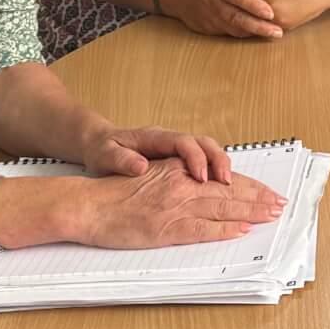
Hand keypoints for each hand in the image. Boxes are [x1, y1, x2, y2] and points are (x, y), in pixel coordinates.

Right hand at [80, 157, 286, 249]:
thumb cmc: (116, 193)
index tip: (267, 191)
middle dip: (259, 198)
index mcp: (179, 170)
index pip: (223, 178)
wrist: (89, 205)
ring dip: (251, 212)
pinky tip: (240, 231)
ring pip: (223, 207)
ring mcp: (175, 207)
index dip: (249, 185)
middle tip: (280, 204)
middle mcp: (182, 184)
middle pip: (230, 191)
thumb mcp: (153, 176)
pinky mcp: (167, 228)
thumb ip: (179, 178)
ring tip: (271, 215)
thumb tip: (206, 187)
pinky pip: (202, 229)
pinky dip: (224, 230)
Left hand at [82, 126, 231, 184]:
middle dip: (219, 161)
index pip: (183, 142)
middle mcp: (170, 140)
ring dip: (221, 168)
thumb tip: (140, 165)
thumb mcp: (104, 155)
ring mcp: (177, 150)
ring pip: (209, 152)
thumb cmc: (103, 150)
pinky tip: (223, 191)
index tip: (201, 176)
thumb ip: (121, 159)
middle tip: (227, 182)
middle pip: (204, 143)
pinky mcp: (179, 162)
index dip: (195, 158)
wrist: (98, 145)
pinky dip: (216, 175)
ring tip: (231, 187)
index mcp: (154, 137)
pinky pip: (204, 164)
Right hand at [159, 0, 281, 39]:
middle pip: (235, 16)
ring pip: (233, 28)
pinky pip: (229, 33)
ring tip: (274, 33)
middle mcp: (213, 1)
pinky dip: (245, 34)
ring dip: (254, 32)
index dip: (252, 4)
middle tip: (277, 31)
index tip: (270, 12)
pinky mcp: (208, 28)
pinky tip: (260, 34)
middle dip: (257, 25)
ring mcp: (210, 17)